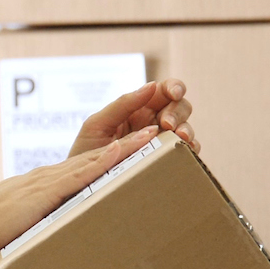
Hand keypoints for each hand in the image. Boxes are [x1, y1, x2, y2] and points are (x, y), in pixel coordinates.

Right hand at [0, 128, 158, 258]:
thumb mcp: (19, 225)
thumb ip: (37, 225)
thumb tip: (47, 238)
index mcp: (41, 185)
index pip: (81, 167)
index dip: (108, 156)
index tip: (131, 148)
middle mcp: (47, 177)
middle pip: (94, 156)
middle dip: (127, 144)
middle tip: (154, 131)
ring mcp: (46, 182)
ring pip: (93, 159)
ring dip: (124, 146)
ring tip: (151, 134)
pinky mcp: (45, 192)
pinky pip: (80, 173)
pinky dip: (101, 161)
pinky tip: (120, 150)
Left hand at [71, 79, 196, 155]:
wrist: (80, 183)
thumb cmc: (86, 149)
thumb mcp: (98, 124)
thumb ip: (123, 104)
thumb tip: (151, 85)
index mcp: (138, 108)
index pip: (163, 91)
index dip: (174, 87)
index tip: (174, 93)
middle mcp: (153, 122)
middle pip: (180, 108)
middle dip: (178, 112)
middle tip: (167, 125)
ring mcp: (161, 141)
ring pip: (185, 129)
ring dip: (186, 130)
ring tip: (178, 137)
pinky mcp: (165, 160)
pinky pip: (186, 152)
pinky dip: (189, 150)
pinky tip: (181, 153)